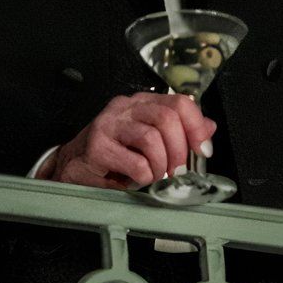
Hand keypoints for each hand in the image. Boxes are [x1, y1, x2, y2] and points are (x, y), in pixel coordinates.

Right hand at [42, 92, 215, 189]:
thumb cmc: (114, 153)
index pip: (179, 103)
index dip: (196, 127)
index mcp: (142, 103)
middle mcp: (125, 108)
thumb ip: (180, 132)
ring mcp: (108, 125)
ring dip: (160, 165)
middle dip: (179, 150)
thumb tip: (208, 129)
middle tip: (178, 169)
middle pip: (167, 119)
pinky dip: (144, 177)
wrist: (74, 165)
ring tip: (155, 175)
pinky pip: (135, 164)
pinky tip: (136, 180)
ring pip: (151, 139)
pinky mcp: (97, 147)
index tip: (203, 150)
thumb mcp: (149, 139)